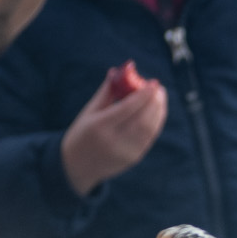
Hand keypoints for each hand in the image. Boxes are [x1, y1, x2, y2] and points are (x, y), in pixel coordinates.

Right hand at [61, 62, 167, 195]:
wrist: (77, 166)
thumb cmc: (82, 133)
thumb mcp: (89, 111)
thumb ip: (106, 92)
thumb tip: (118, 70)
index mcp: (99, 126)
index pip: (127, 108)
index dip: (143, 95)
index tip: (153, 82)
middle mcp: (114, 141)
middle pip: (143, 119)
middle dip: (154, 101)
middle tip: (158, 88)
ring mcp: (125, 152)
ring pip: (150, 129)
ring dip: (159, 111)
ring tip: (159, 97)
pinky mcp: (133, 158)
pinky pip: (150, 137)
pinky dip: (156, 122)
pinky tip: (157, 111)